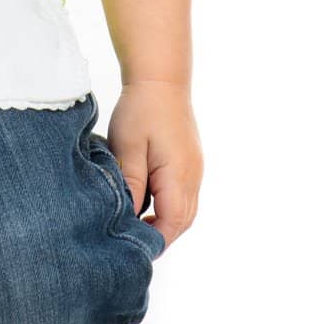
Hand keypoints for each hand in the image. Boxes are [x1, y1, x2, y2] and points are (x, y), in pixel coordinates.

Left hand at [107, 79, 201, 249]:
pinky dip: (168, 204)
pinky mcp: (190, 162)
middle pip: (182, 221)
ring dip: (164, 220)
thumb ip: (131, 184)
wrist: (161, 78)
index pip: (172, 223)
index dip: (153, 238)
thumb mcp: (128, 147)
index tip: (130, 245)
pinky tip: (146, 198)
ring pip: (185, 210)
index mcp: (179, 176)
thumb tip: (131, 217)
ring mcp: (194, 170)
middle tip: (131, 239)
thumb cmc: (142, 110)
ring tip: (136, 221)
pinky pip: (183, 194)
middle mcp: (193, 177)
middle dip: (159, 234)